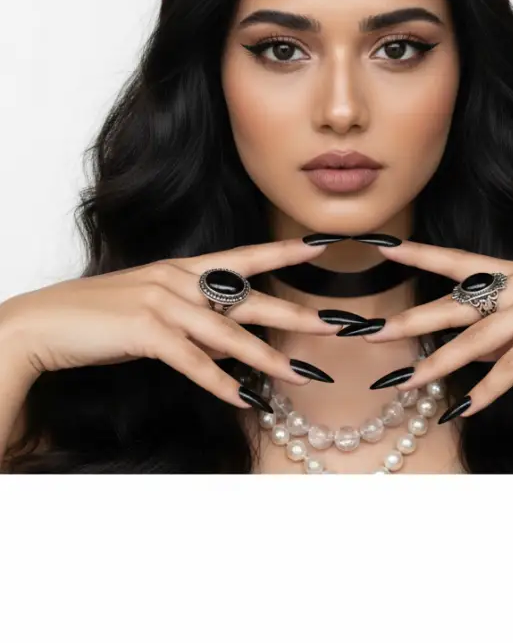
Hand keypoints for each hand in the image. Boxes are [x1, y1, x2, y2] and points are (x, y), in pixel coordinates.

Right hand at [0, 239, 340, 410]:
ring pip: (228, 333)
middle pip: (249, 297)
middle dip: (295, 313)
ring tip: (300, 374)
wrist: (46, 323)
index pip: (245, 256)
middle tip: (335, 323)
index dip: (284, 250)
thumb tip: (233, 348)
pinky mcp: (146, 332)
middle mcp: (178, 279)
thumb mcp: (153, 310)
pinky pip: (192, 361)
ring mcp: (162, 303)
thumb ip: (194, 323)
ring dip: (266, 358)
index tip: (321, 244)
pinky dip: (219, 382)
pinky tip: (243, 398)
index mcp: (183, 268)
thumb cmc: (100, 318)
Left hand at [365, 240, 512, 417]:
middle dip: (409, 321)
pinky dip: (487, 390)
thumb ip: (504, 323)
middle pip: (454, 304)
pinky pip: (512, 367)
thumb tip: (468, 343)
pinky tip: (465, 407)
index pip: (456, 261)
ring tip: (407, 384)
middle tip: (371, 333)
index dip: (419, 253)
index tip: (383, 248)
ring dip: (439, 365)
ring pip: (476, 340)